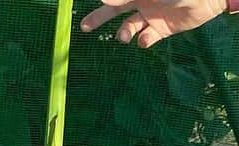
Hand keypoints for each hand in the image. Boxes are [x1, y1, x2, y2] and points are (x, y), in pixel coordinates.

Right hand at [80, 0, 226, 46]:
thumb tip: (104, 0)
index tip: (97, 4)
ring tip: (125, 37)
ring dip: (123, 34)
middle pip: (114, 12)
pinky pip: (146, 39)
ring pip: (128, 28)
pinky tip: (145, 39)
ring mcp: (150, 16)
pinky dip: (143, 42)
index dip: (104, 3)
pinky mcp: (161, 30)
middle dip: (99, 18)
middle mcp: (141, 2)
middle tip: (84, 27)